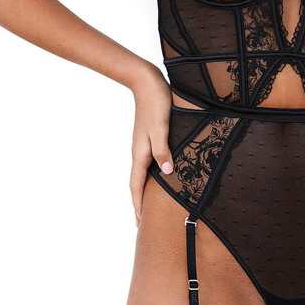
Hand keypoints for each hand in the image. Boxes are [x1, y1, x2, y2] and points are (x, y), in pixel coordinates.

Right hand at [129, 65, 174, 225]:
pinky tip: (158, 177)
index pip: (137, 185)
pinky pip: (147, 164)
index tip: (140, 223)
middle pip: (137, 183)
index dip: (139, 205)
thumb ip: (163, 150)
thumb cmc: (156, 103)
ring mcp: (142, 145)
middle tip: (142, 222)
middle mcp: (139, 152)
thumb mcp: (161, 127)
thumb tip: (167, 173)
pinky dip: (149, 176)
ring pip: (142, 174)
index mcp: (141, 153)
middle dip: (139, 203)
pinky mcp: (148, 138)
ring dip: (144, 191)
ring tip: (148, 205)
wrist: (146, 81)